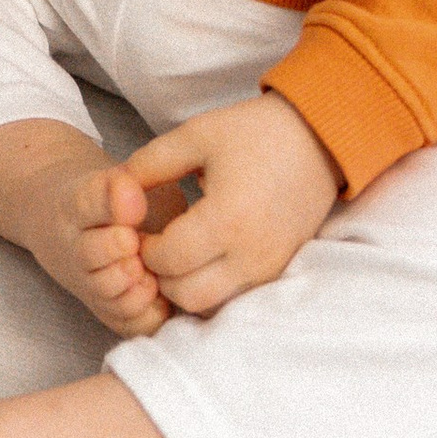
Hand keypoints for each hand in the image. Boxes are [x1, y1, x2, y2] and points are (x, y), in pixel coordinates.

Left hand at [126, 93, 340, 314]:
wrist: (319, 140)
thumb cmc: (254, 133)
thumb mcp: (195, 136)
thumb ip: (150, 164)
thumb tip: (117, 189)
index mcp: (227, 219)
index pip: (167, 260)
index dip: (142, 248)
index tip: (137, 228)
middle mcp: (250, 255)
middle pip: (185, 295)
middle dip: (160, 275)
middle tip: (153, 244)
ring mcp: (268, 269)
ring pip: (210, 304)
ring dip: (184, 285)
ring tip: (177, 251)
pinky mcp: (278, 272)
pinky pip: (234, 297)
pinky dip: (211, 286)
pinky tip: (202, 256)